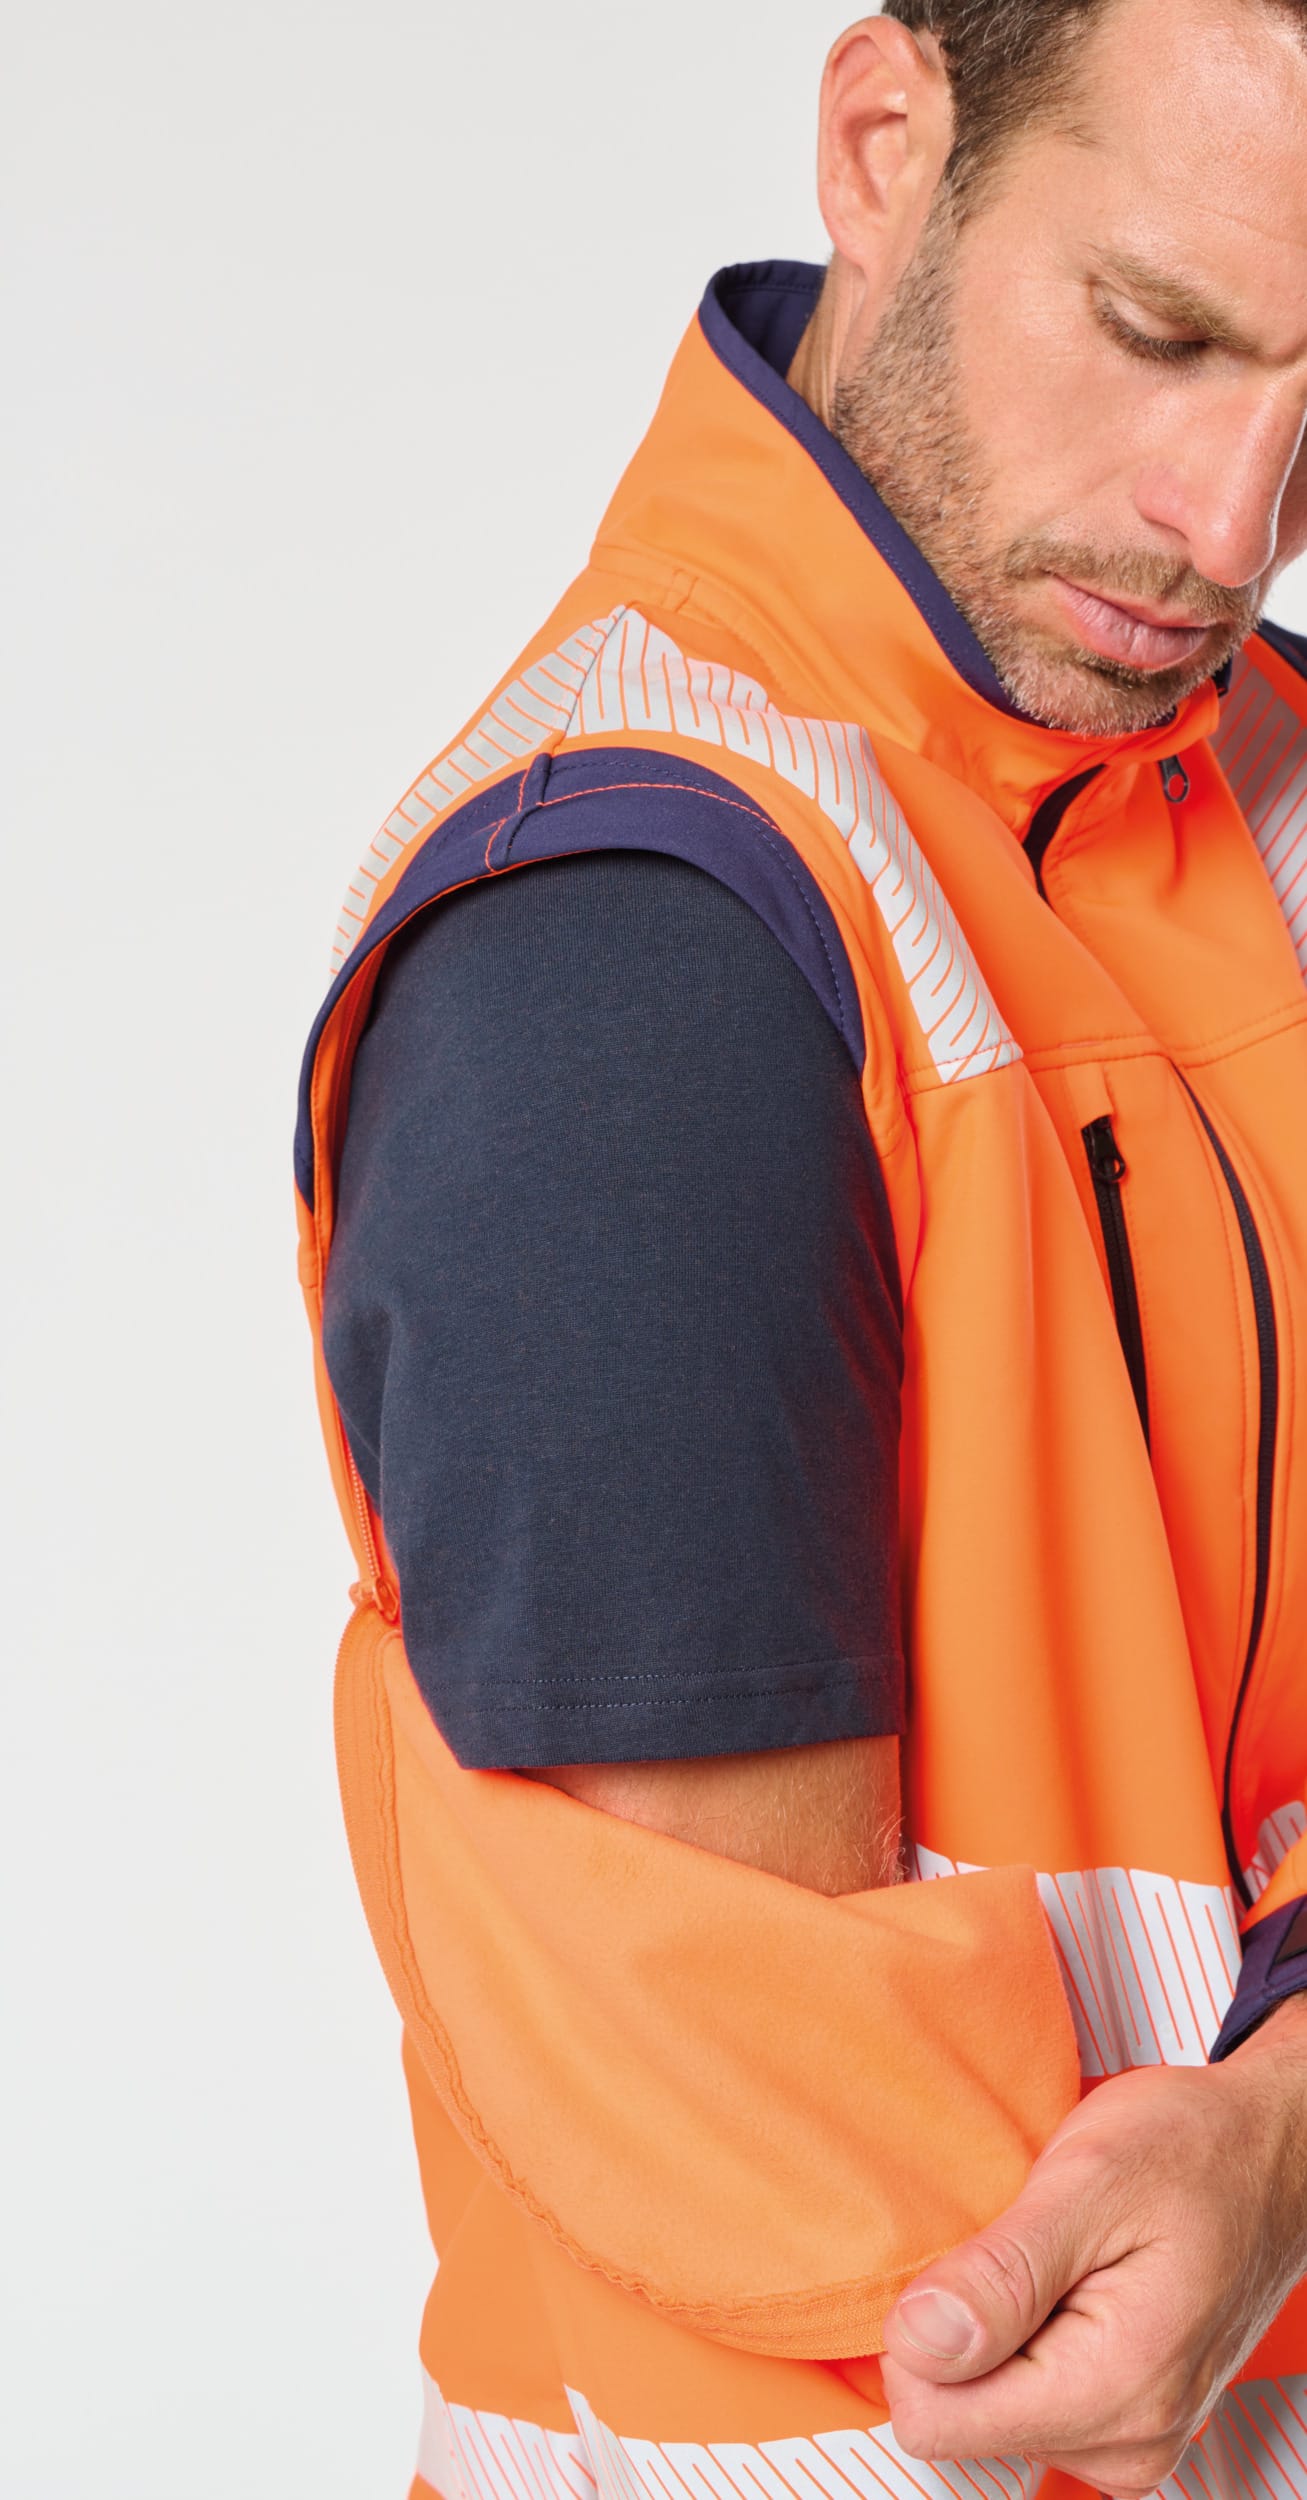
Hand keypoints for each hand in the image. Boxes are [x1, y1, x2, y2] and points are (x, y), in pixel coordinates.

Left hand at [880, 1997, 1306, 2494]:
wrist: (1269, 2154)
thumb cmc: (1194, 2149)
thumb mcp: (1088, 2179)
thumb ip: (1001, 2275)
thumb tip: (916, 2340)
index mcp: (1115, 2388)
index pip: (937, 2420)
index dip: (923, 2333)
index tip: (968, 2259)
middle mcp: (1128, 2442)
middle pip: (960, 2418)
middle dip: (968, 2330)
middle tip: (1026, 2248)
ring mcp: (1132, 2441)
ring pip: (990, 2411)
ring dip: (1000, 2334)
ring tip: (1055, 2259)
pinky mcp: (1127, 2425)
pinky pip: (1029, 2403)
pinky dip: (1028, 2342)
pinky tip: (1067, 2285)